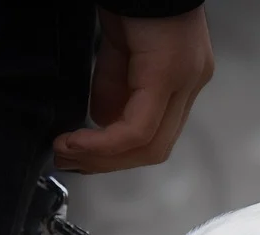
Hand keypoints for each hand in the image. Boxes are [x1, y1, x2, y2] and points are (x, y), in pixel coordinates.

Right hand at [54, 6, 213, 173]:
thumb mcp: (119, 46)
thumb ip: (114, 84)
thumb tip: (100, 120)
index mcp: (181, 76)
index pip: (155, 134)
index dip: (116, 153)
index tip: (81, 154)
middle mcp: (191, 81)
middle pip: (155, 149)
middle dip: (106, 162)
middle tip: (70, 160)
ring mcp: (186, 78)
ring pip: (149, 145)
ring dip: (102, 157)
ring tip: (69, 151)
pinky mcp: (169, 73)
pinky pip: (139, 128)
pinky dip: (104, 142)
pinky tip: (79, 140)